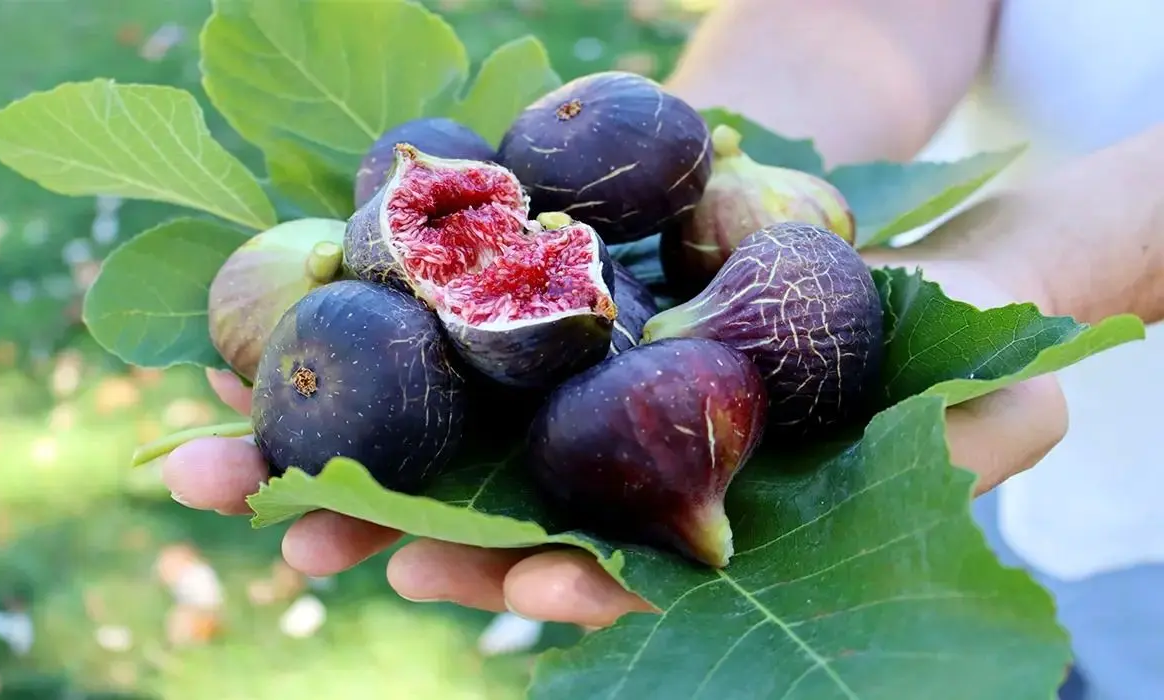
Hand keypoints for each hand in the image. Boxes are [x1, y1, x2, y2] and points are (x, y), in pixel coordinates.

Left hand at [163, 258, 1066, 627]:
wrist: (844, 211)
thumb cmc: (920, 302)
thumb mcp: (973, 359)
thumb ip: (973, 425)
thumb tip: (1008, 436)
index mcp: (691, 512)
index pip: (623, 567)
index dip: (567, 580)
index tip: (507, 586)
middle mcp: (601, 469)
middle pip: (488, 516)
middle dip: (395, 533)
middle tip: (298, 540)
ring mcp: (547, 391)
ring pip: (426, 432)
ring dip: (326, 444)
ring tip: (212, 462)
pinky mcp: (506, 308)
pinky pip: (414, 323)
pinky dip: (336, 328)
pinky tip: (246, 339)